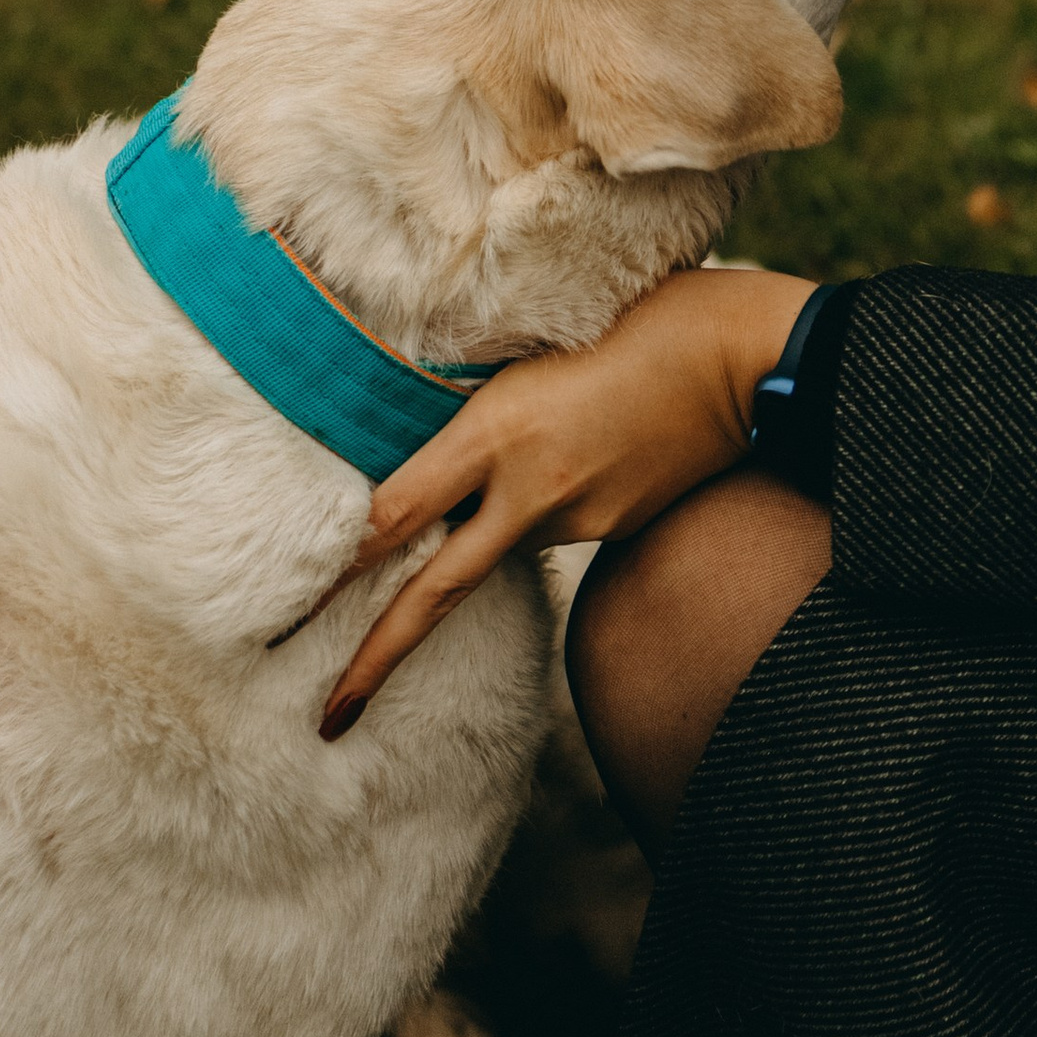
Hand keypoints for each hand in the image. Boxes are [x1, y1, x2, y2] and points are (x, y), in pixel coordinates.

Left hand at [316, 265, 816, 739]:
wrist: (747, 360)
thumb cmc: (640, 317)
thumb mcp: (537, 339)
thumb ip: (478, 395)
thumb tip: (426, 429)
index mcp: (498, 434)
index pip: (394, 515)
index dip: (338, 564)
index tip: (289, 611)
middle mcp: (529, 492)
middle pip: (434, 593)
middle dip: (375, 661)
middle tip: (325, 718)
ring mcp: (576, 519)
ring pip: (498, 545)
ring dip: (480, 533)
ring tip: (525, 454)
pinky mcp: (614, 527)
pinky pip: (553, 526)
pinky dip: (540, 504)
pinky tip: (583, 441)